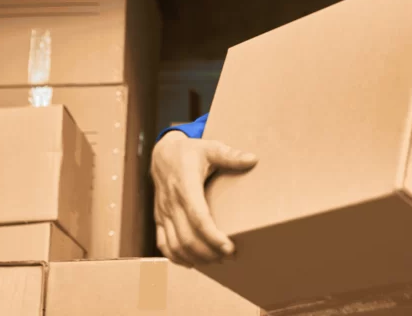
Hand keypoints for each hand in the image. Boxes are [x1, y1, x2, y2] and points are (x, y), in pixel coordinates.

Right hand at [150, 131, 257, 265]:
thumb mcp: (210, 148)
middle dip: (209, 252)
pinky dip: (176, 257)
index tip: (230, 247)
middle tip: (230, 257)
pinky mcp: (159, 218)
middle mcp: (172, 203)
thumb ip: (230, 155)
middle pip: (187, 237)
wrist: (162, 153)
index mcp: (185, 186)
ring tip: (217, 262)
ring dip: (195, 258)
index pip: (198, 218)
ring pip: (175, 245)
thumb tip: (252, 159)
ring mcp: (163, 213)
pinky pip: (163, 244)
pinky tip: (193, 263)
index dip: (212, 236)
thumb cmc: (189, 152)